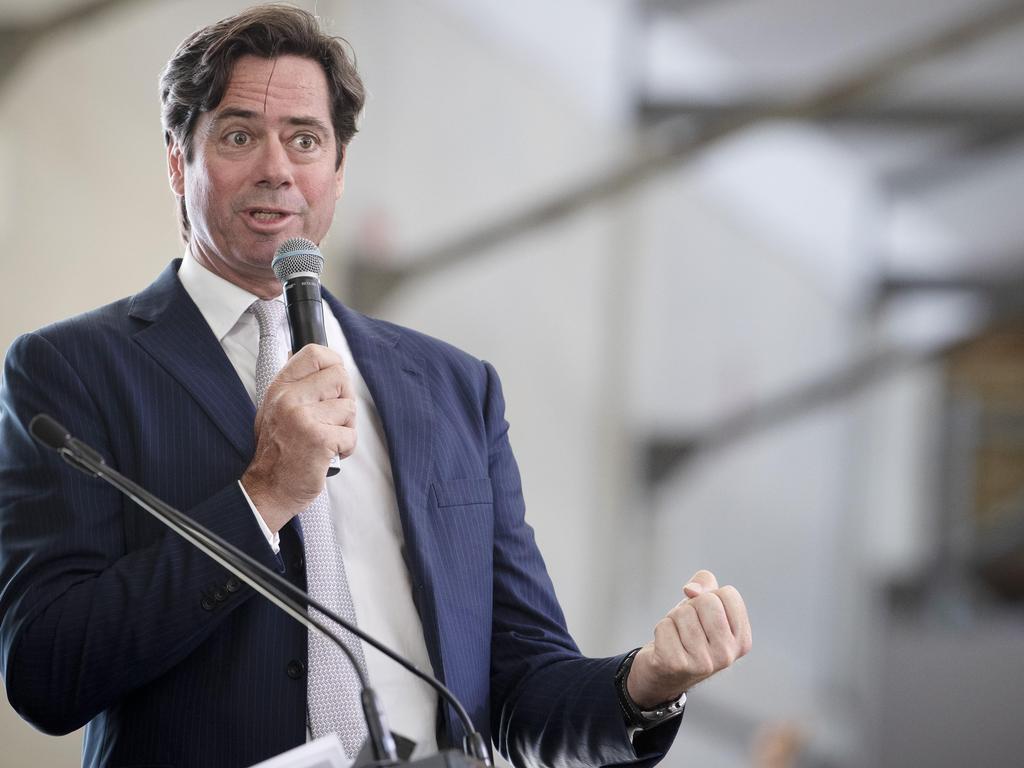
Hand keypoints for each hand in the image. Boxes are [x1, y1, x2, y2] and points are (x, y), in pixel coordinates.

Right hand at [241, 344, 355, 531]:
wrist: (268, 489)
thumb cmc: (278, 452)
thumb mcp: (276, 409)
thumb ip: (297, 385)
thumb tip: (320, 358)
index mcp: (280, 388)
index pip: (314, 353)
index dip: (334, 362)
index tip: (336, 381)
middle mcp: (289, 398)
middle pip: (340, 376)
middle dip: (345, 398)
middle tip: (334, 419)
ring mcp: (303, 418)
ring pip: (349, 407)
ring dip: (346, 427)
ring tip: (327, 440)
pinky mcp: (319, 439)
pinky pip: (351, 434)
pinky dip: (346, 448)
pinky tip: (328, 454)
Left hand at [626, 569, 751, 707]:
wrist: (666, 672)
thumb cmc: (689, 632)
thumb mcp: (702, 605)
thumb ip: (704, 584)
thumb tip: (691, 590)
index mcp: (742, 640)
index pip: (728, 594)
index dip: (710, 597)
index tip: (705, 616)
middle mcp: (727, 654)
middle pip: (706, 601)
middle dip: (691, 606)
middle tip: (688, 626)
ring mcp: (703, 663)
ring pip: (683, 613)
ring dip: (674, 619)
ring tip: (678, 636)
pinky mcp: (677, 665)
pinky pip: (664, 626)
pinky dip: (661, 630)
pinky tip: (666, 646)